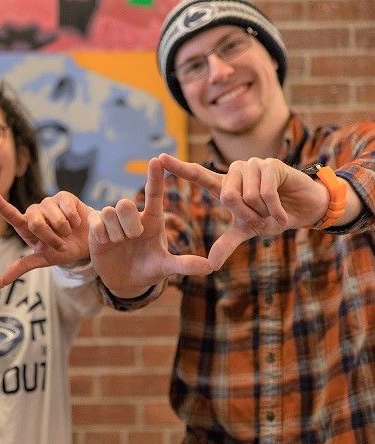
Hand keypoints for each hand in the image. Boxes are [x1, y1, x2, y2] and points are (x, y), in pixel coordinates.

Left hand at [0, 189, 93, 282]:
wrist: (89, 243)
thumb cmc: (64, 250)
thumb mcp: (44, 260)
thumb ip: (23, 266)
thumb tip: (3, 280)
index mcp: (26, 227)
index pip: (11, 215)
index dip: (0, 204)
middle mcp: (35, 212)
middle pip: (36, 223)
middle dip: (51, 238)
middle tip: (61, 244)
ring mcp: (49, 202)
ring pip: (54, 218)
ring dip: (65, 230)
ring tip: (69, 231)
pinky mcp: (63, 196)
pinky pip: (67, 208)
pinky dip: (74, 220)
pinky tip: (76, 222)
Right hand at [88, 158, 211, 296]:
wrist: (125, 281)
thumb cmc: (149, 269)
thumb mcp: (166, 267)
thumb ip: (184, 265)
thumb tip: (210, 267)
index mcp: (152, 219)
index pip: (154, 193)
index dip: (155, 177)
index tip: (157, 160)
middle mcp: (133, 216)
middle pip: (125, 203)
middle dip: (128, 224)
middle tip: (133, 238)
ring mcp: (113, 221)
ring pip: (109, 212)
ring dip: (116, 233)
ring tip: (119, 243)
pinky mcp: (96, 228)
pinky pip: (97, 223)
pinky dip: (102, 236)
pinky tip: (105, 243)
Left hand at [158, 153, 328, 268]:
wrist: (304, 210)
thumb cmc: (272, 217)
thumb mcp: (247, 232)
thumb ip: (226, 244)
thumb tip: (211, 265)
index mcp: (225, 185)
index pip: (198, 174)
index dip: (179, 167)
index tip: (159, 158)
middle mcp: (235, 172)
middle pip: (226, 196)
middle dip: (246, 216)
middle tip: (260, 220)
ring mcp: (253, 166)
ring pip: (246, 195)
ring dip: (262, 212)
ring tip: (272, 212)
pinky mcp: (272, 164)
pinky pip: (265, 192)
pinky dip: (274, 209)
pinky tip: (282, 214)